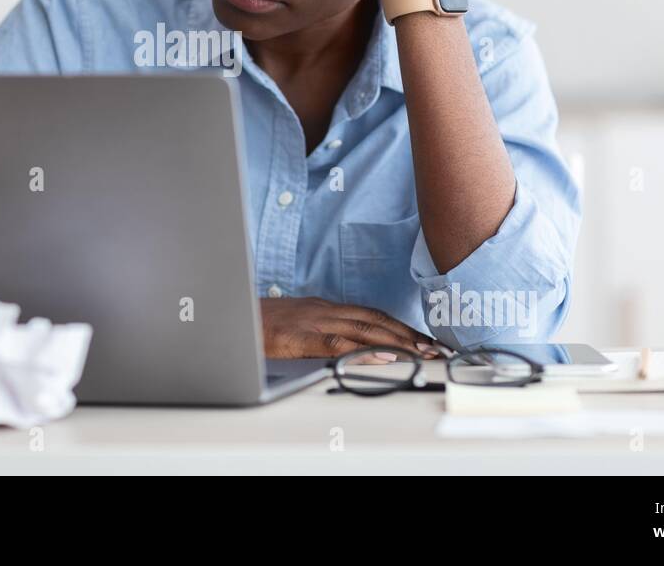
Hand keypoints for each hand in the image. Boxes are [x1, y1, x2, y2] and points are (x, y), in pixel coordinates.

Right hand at [260, 296, 441, 358]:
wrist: (228, 315)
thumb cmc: (260, 324)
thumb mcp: (296, 323)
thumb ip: (322, 330)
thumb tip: (349, 346)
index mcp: (324, 307)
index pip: (372, 314)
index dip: (401, 326)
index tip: (425, 340)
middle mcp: (324, 310)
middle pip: (376, 319)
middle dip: (409, 334)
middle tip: (436, 349)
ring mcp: (313, 321)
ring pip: (364, 329)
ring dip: (397, 341)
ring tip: (422, 354)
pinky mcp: (300, 335)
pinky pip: (337, 341)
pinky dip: (363, 349)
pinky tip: (383, 356)